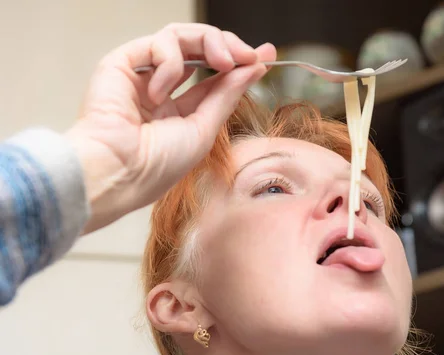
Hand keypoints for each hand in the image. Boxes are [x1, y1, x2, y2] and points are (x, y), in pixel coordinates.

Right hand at [66, 23, 275, 231]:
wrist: (120, 171)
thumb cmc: (157, 164)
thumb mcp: (204, 128)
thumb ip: (228, 94)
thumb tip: (255, 67)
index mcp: (178, 109)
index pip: (213, 76)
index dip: (239, 62)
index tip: (265, 54)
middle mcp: (160, 87)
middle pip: (199, 48)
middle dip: (228, 45)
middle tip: (247, 55)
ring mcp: (142, 74)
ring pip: (182, 35)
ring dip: (210, 42)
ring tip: (223, 62)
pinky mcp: (122, 62)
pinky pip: (160, 43)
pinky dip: (170, 64)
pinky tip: (159, 93)